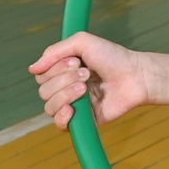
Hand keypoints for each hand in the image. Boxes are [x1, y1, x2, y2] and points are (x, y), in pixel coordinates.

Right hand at [29, 31, 153, 128]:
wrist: (136, 75)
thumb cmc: (113, 57)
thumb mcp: (82, 42)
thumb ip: (54, 51)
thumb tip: (32, 69)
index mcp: (63, 72)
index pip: (41, 76)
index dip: (54, 68)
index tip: (76, 60)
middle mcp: (65, 89)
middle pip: (43, 91)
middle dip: (63, 79)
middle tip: (87, 73)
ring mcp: (74, 105)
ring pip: (49, 107)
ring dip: (66, 94)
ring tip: (86, 87)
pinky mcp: (84, 120)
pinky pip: (60, 126)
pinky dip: (62, 117)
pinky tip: (72, 109)